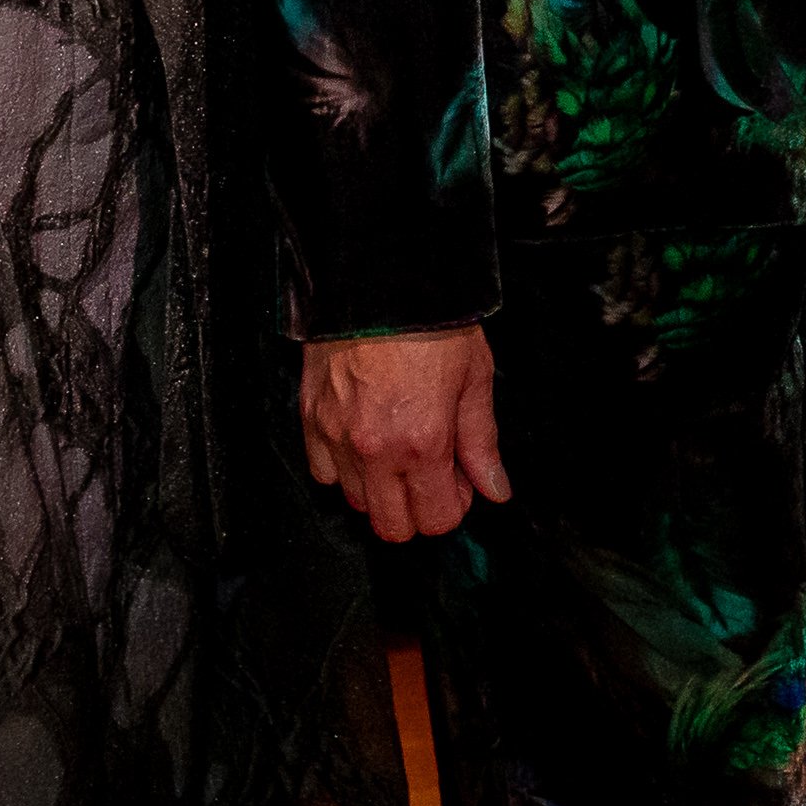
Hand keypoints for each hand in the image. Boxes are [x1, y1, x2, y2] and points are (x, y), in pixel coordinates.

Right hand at [304, 327, 507, 541]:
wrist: (380, 280)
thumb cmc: (430, 320)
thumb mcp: (475, 378)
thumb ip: (482, 442)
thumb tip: (495, 487)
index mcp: (423, 442)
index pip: (436, 520)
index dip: (454, 506)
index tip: (460, 481)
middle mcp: (376, 449)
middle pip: (392, 526)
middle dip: (418, 510)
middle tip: (432, 474)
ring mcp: (337, 438)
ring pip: (355, 503)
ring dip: (381, 490)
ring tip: (399, 451)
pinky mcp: (311, 420)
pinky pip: (322, 473)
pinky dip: (343, 468)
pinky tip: (366, 441)